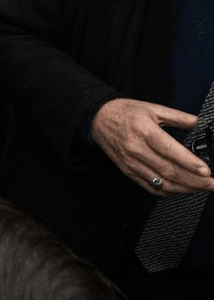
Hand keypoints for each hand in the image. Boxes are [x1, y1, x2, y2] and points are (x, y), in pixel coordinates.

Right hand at [91, 98, 213, 194]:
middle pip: (169, 170)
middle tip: (211, 184)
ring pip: (162, 182)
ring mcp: (131, 162)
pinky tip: (180, 189)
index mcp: (144, 130)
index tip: (207, 171)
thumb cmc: (125, 112)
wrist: (98, 118)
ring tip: (201, 188)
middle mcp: (136, 148)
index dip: (190, 163)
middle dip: (195, 180)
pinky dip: (168, 191)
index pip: (169, 150)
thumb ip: (178, 117)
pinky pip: (150, 187)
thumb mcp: (152, 108)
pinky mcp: (128, 171)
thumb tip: (199, 122)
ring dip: (184, 188)